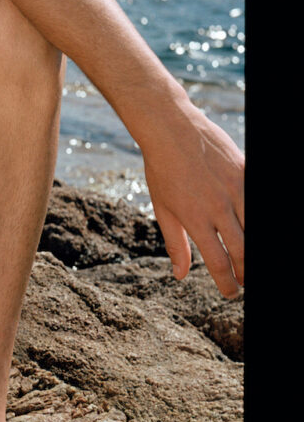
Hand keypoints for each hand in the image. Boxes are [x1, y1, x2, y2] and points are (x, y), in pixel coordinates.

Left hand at [139, 101, 243, 297]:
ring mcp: (235, 189)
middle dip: (247, 272)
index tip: (232, 293)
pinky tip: (253, 228)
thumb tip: (179, 275)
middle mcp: (218, 207)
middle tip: (246, 282)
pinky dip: (258, 218)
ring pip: (256, 229)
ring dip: (255, 250)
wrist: (170, 128)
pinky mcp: (246, 172)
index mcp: (195, 219)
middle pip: (243, 251)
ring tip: (251, 261)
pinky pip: (258, 201)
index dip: (228, 283)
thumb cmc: (162, 170)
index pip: (219, 262)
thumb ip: (175, 243)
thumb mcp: (162, 208)